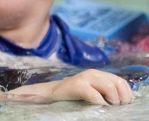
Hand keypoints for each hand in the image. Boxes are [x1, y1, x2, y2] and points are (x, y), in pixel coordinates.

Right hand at [9, 69, 134, 104]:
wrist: (52, 92)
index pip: (120, 80)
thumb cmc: (72, 94)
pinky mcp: (77, 86)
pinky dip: (100, 102)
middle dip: (122, 96)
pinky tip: (99, 105)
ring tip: (109, 106)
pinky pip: (95, 95)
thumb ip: (104, 89)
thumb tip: (122, 99)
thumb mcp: (91, 89)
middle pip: (117, 82)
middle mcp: (92, 73)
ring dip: (113, 99)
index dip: (126, 93)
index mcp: (98, 74)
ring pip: (109, 87)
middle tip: (117, 106)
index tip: (125, 103)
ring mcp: (84, 78)